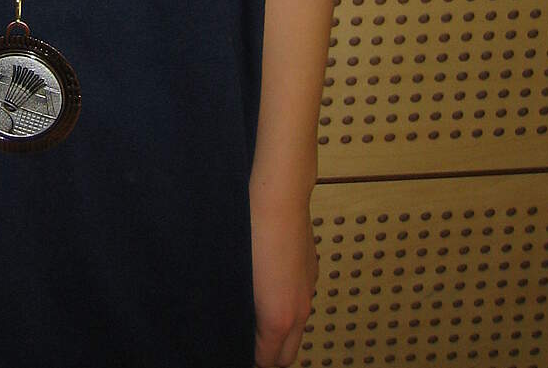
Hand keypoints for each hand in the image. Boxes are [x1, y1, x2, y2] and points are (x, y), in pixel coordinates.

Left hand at [250, 192, 317, 367]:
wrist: (279, 196)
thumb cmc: (249, 233)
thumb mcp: (236, 278)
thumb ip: (241, 310)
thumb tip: (236, 322)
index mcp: (278, 319)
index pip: (268, 361)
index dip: (251, 360)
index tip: (236, 352)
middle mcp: (299, 310)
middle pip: (288, 356)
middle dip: (269, 356)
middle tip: (245, 345)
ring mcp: (309, 289)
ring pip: (297, 328)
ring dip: (280, 333)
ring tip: (254, 319)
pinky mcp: (311, 270)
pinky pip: (301, 301)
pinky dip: (289, 308)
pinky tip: (268, 288)